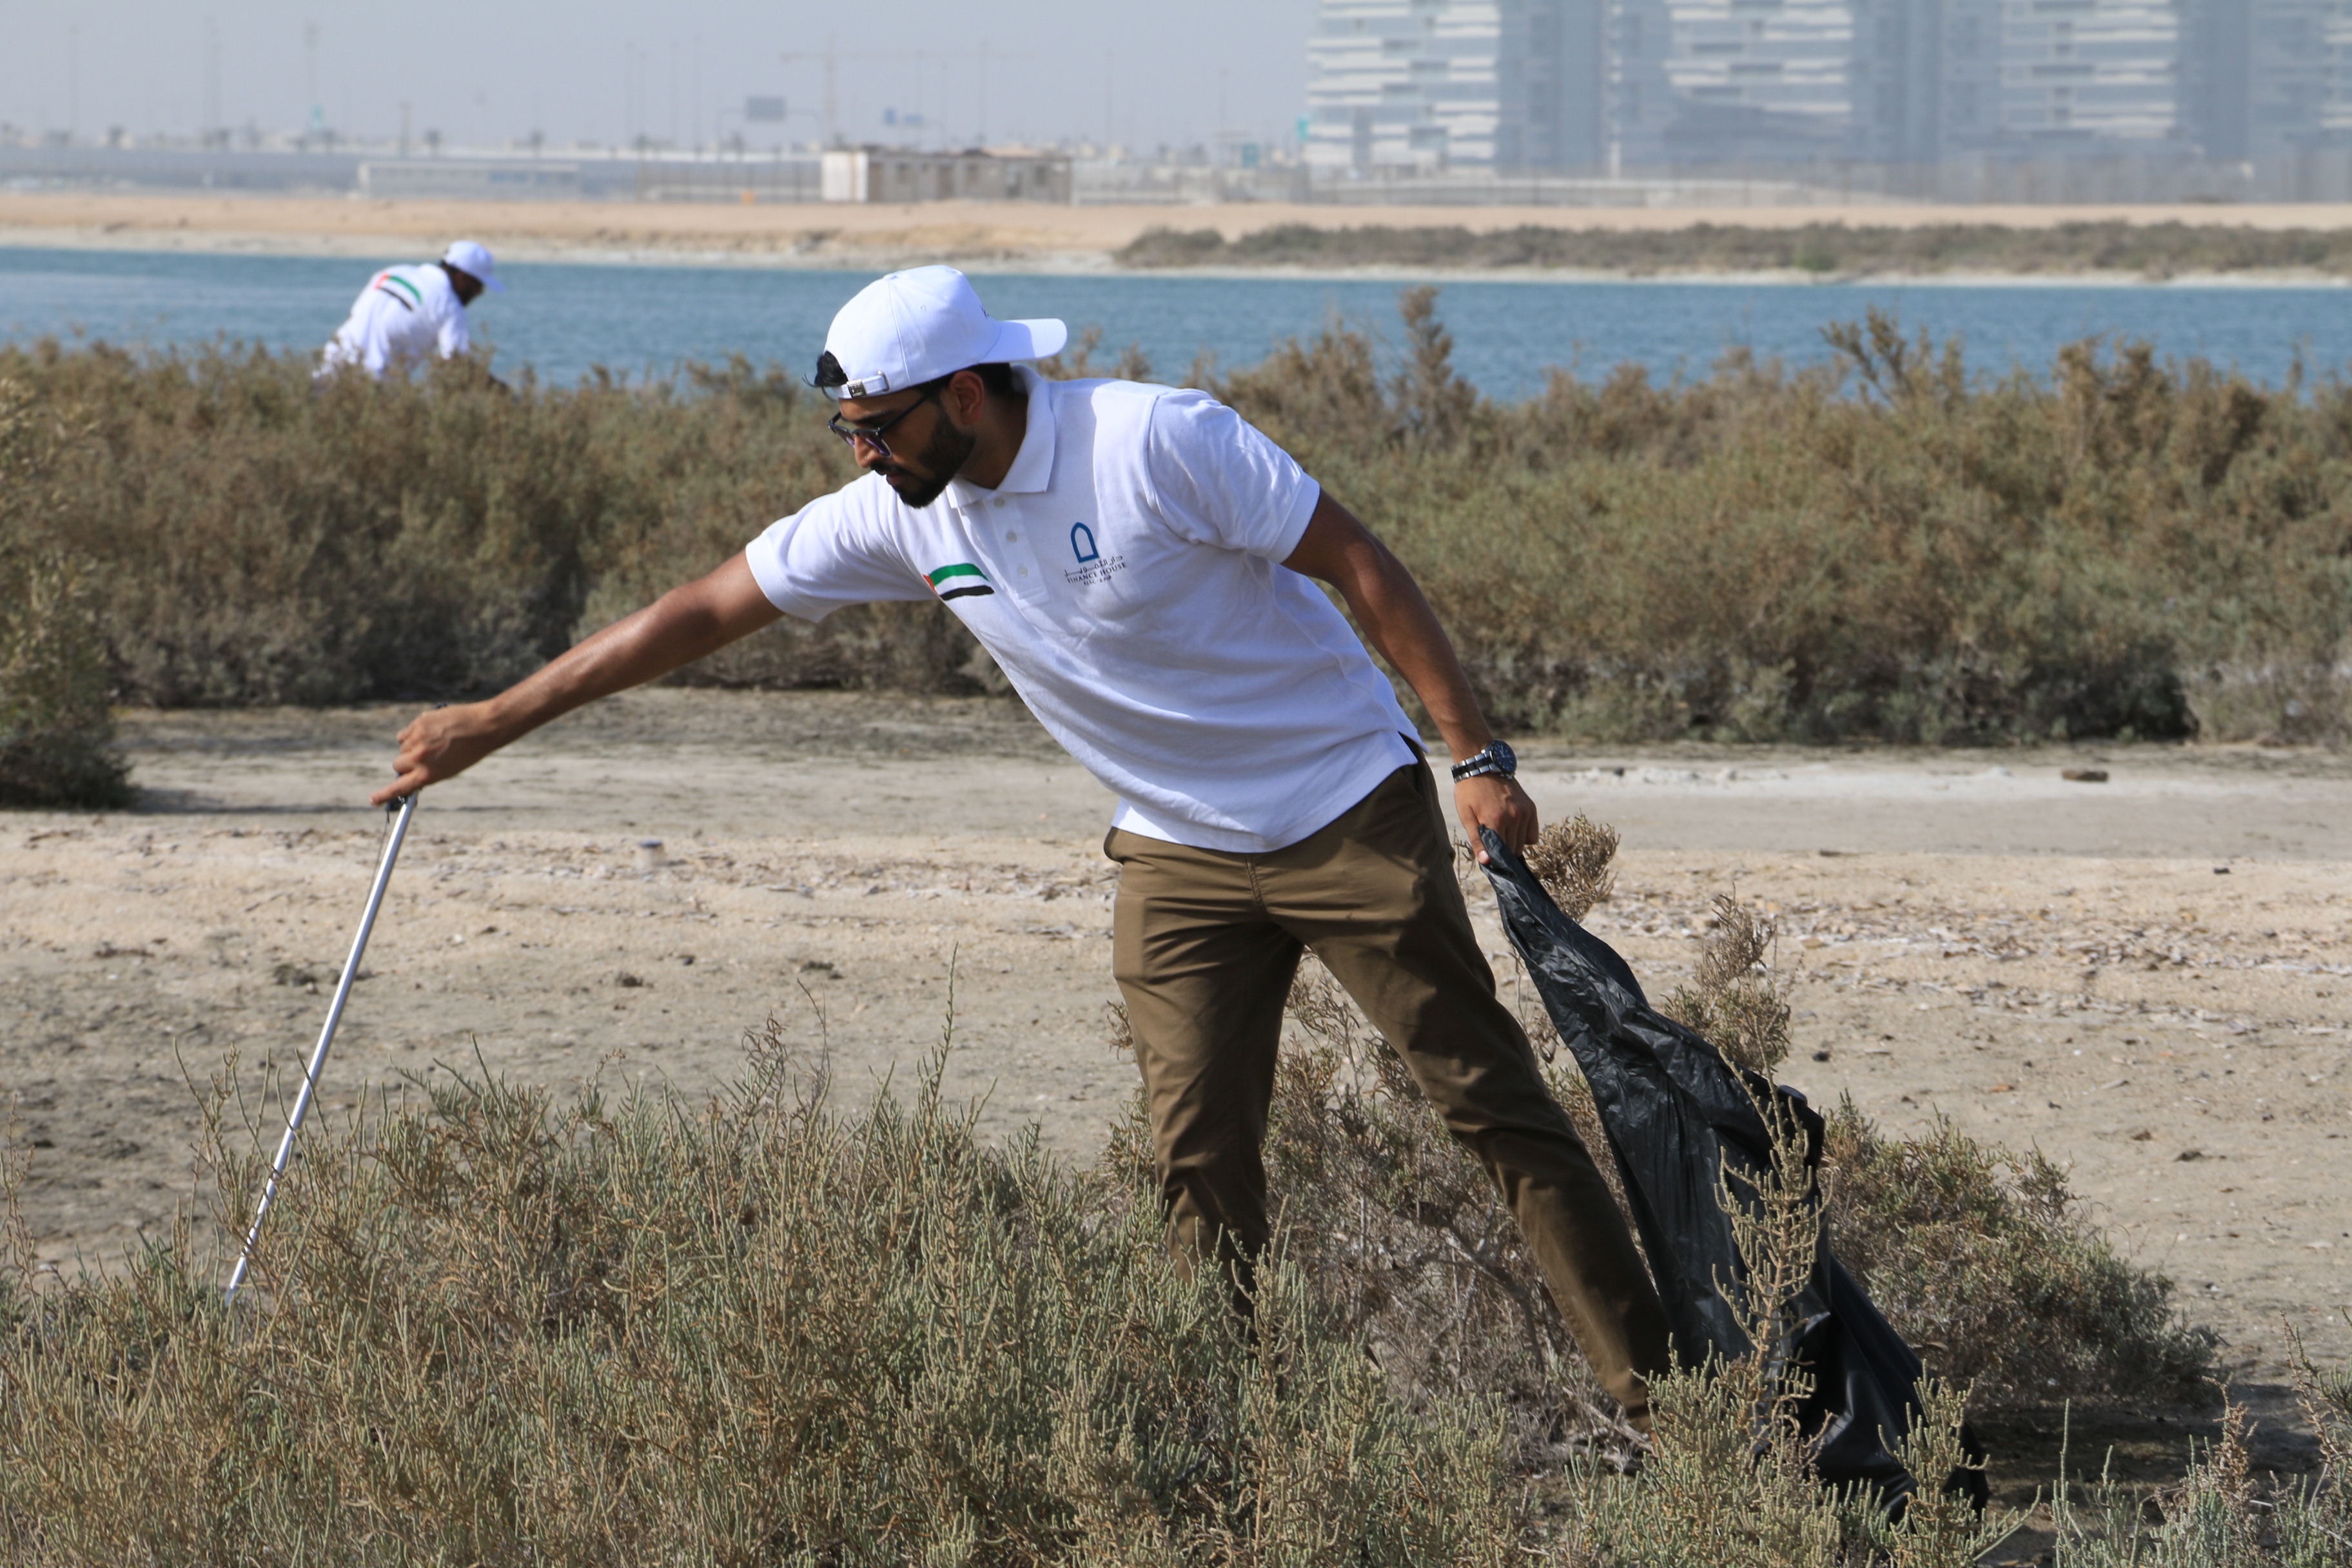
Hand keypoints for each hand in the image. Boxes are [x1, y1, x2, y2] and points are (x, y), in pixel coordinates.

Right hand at [371, 703, 504, 805]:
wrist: (484, 727)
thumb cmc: (470, 751)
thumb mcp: (449, 770)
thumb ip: (427, 773)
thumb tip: (408, 774)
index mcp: (429, 775)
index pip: (400, 788)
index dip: (384, 795)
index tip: (372, 800)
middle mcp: (420, 759)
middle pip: (397, 765)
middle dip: (406, 764)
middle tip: (422, 759)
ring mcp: (417, 740)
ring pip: (402, 748)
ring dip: (411, 747)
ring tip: (434, 742)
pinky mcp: (417, 724)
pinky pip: (404, 734)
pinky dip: (412, 734)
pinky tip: (428, 732)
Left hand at [1455, 774, 1536, 863]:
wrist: (1482, 766)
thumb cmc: (1469, 792)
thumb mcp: (1466, 816)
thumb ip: (1477, 840)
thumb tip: (1486, 862)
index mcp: (1495, 821)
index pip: (1501, 853)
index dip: (1495, 858)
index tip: (1489, 857)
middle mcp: (1513, 817)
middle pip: (1514, 850)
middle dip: (1504, 852)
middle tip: (1493, 843)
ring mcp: (1524, 812)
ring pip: (1524, 843)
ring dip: (1513, 843)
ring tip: (1501, 832)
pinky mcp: (1530, 807)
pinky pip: (1533, 833)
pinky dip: (1524, 835)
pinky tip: (1512, 828)